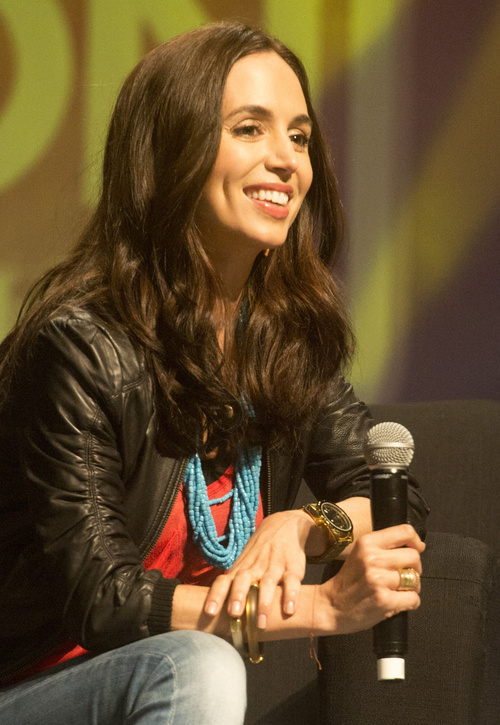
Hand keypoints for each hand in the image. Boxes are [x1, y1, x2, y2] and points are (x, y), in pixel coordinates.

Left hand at [204, 509, 314, 626]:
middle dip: (238, 595)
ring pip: (267, 583)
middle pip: (243, 579)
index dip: (216, 595)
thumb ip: (235, 586)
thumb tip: (220, 616)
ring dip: (264, 603)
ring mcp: (274, 566)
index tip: (209, 612)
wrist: (283, 525)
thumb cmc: (260, 554)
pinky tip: (289, 610)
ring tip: (261, 623)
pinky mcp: (292, 568)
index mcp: (241, 568)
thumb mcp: (245, 565)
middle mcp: (255, 567)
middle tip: (234, 613)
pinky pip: (291, 582)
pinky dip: (290, 596)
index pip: (224, 580)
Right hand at [317, 524, 424, 634]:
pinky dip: (410, 603)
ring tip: (399, 591)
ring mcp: (379, 580)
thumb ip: (383, 548)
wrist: (331, 606)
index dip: (415, 541)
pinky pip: (413, 599)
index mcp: (367, 543)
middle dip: (415, 568)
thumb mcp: (360, 555)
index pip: (404, 532)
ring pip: (415, 579)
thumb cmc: (348, 582)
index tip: (417, 548)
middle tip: (405, 576)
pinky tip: (397, 603)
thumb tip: (416, 546)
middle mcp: (373, 558)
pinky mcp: (385, 600)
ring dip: (412, 587)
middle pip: (414, 556)